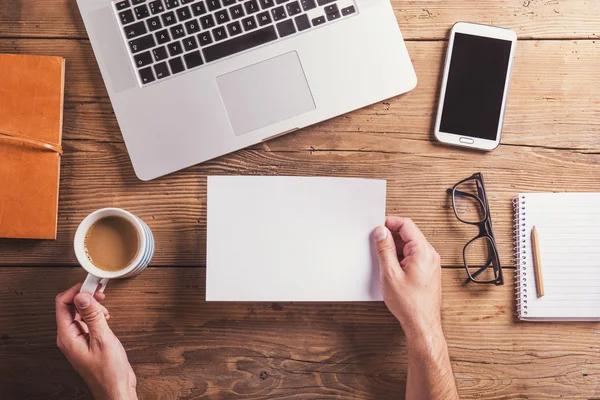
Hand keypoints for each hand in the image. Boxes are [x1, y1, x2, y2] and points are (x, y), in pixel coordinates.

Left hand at [56, 283, 136, 399]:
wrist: (116, 388)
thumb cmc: (109, 371)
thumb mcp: (103, 339)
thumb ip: (92, 316)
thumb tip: (82, 296)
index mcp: (67, 336)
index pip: (62, 304)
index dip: (76, 291)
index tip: (91, 285)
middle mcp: (69, 337)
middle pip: (70, 306)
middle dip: (85, 296)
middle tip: (100, 293)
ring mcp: (77, 339)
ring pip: (78, 312)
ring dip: (92, 306)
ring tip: (104, 309)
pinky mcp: (86, 341)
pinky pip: (85, 321)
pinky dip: (95, 315)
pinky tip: (105, 318)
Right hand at [373, 217, 441, 340]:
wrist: (422, 324)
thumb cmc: (410, 304)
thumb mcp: (390, 273)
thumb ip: (384, 249)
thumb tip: (381, 232)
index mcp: (423, 252)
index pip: (406, 225)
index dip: (390, 222)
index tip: (378, 227)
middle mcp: (430, 255)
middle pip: (408, 234)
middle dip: (391, 237)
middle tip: (377, 245)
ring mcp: (430, 263)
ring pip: (409, 246)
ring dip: (395, 249)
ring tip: (384, 262)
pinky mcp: (428, 271)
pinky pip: (413, 256)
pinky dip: (401, 258)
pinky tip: (392, 269)